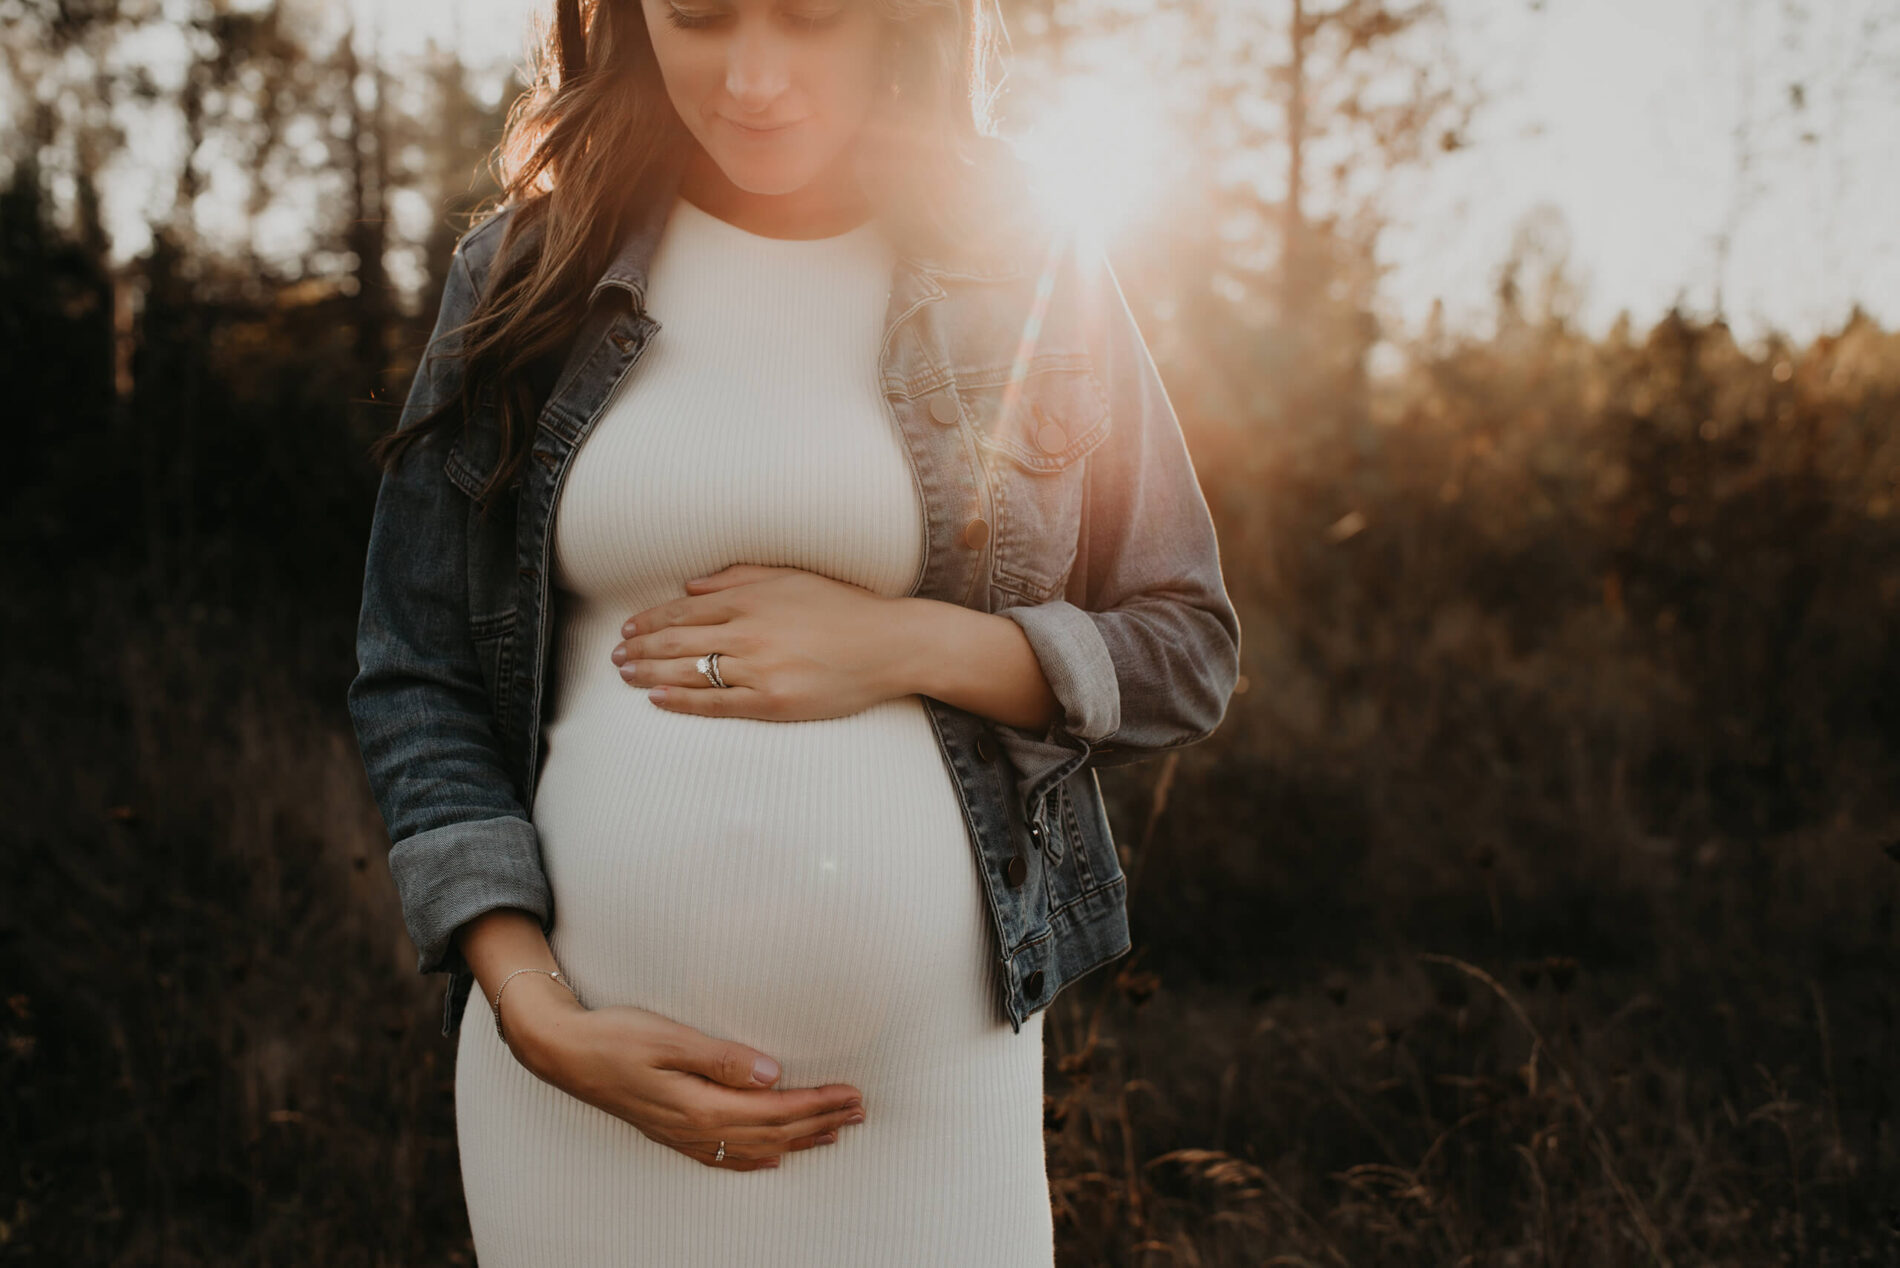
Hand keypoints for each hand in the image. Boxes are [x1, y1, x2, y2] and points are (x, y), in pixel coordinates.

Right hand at [498, 971, 866, 1170]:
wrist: (564, 1052)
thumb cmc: (613, 1037)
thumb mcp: (668, 1037)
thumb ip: (721, 1058)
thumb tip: (771, 1074)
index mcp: (699, 1104)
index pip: (774, 1111)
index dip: (816, 1104)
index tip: (850, 1094)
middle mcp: (694, 1127)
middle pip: (772, 1134)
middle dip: (819, 1124)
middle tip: (859, 1111)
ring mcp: (682, 1135)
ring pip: (753, 1149)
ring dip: (798, 1141)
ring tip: (834, 1133)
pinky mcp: (672, 1131)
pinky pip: (724, 1156)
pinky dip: (757, 1158)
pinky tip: (773, 1158)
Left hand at [611, 564, 915, 720]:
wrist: (890, 645)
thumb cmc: (846, 608)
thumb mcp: (792, 578)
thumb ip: (739, 578)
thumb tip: (691, 585)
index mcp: (751, 598)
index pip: (685, 609)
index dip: (651, 620)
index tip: (628, 628)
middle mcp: (748, 631)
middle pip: (677, 639)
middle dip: (639, 647)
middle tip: (614, 655)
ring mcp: (758, 668)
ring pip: (688, 669)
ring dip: (649, 671)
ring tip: (624, 675)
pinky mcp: (771, 701)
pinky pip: (715, 702)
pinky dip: (680, 700)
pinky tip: (656, 698)